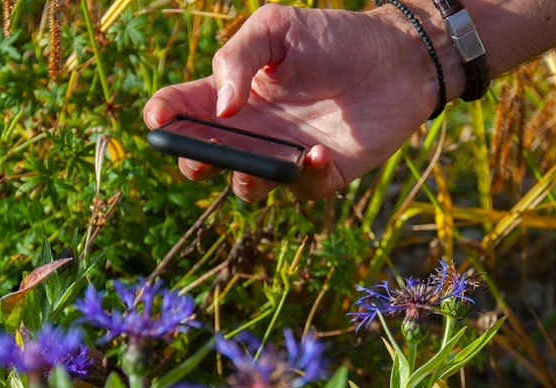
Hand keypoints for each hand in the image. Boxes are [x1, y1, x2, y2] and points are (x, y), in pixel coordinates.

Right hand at [143, 3, 452, 200]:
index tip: (156, 120)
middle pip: (206, 157)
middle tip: (201, 155)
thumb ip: (237, 57)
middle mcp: (253, 129)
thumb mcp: (277, 29)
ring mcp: (284, 155)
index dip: (163, 116)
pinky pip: (301, 190)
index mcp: (234, 92)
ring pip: (247, 186)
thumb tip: (220, 107)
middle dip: (194, 161)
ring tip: (260, 164)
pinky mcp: (321, 175)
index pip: (184, 109)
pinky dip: (305, 176)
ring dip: (245, 180)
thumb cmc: (335, 38)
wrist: (398, 59)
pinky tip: (317, 152)